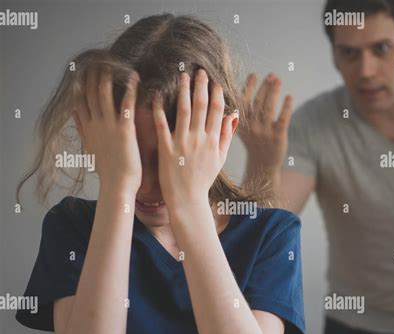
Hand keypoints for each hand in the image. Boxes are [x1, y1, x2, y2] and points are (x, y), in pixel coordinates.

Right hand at [73, 67, 141, 194]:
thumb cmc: (109, 172)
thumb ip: (83, 130)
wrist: (118, 186)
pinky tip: (134, 77)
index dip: (81, 85)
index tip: (83, 71)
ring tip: (114, 62)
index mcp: (88, 130)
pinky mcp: (124, 130)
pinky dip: (129, 88)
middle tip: (98, 59)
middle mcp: (95, 125)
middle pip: (89, 93)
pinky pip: (125, 104)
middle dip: (92, 74)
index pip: (80, 101)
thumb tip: (75, 114)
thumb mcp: (91, 149)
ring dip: (108, 76)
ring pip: (104, 94)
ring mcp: (108, 126)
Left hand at [152, 69, 237, 210]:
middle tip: (199, 70)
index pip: (217, 111)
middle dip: (201, 85)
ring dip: (183, 90)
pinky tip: (157, 94)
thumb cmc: (203, 180)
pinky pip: (162, 125)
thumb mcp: (220, 160)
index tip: (214, 80)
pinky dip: (159, 109)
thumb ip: (226, 137)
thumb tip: (233, 115)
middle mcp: (199, 139)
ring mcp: (182, 143)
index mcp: (213, 141)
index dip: (216, 93)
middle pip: (202, 106)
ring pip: (184, 110)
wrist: (187, 199)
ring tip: (182, 75)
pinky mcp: (166, 148)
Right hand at [238, 72, 292, 172]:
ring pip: (269, 108)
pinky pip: (283, 119)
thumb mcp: (244, 129)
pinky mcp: (278, 137)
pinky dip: (286, 107)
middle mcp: (252, 127)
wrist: (262, 165)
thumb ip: (243, 112)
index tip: (253, 74)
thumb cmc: (254, 143)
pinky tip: (289, 97)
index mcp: (242, 124)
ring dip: (273, 92)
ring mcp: (265, 132)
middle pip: (258, 102)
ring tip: (278, 80)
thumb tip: (244, 89)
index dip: (248, 87)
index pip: (243, 101)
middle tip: (272, 75)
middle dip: (264, 86)